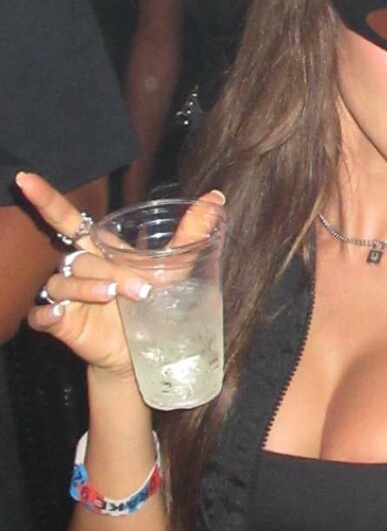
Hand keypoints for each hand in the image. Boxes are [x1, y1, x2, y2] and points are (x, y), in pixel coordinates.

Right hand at [17, 173, 222, 379]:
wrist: (143, 352)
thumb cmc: (153, 303)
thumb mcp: (175, 267)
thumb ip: (191, 232)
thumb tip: (216, 198)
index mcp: (98, 248)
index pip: (65, 217)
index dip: (46, 198)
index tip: (26, 179)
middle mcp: (78, 267)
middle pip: (79, 256)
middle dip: (107, 270)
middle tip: (141, 290)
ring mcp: (66, 295)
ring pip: (62, 282)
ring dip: (86, 288)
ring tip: (114, 298)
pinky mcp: (60, 322)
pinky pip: (42, 313)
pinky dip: (48, 312)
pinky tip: (62, 314)